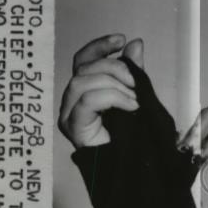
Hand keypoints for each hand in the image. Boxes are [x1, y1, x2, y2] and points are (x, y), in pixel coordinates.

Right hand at [58, 34, 142, 148]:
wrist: (133, 167)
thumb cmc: (132, 135)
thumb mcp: (137, 96)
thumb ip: (133, 72)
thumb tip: (135, 44)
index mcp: (86, 90)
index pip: (83, 59)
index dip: (99, 46)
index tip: (121, 40)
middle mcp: (72, 100)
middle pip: (85, 68)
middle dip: (114, 68)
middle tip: (137, 83)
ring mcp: (69, 114)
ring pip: (82, 82)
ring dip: (113, 85)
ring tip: (134, 99)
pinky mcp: (72, 126)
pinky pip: (87, 100)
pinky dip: (112, 98)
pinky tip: (130, 107)